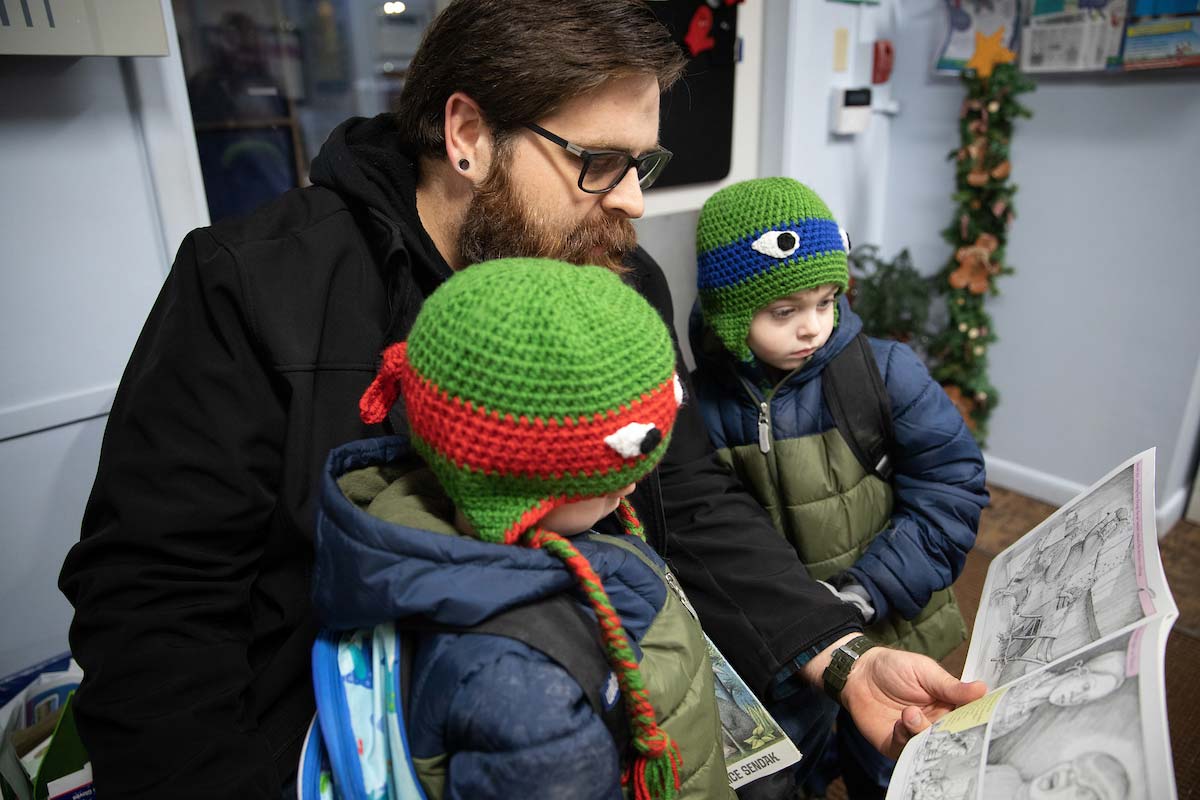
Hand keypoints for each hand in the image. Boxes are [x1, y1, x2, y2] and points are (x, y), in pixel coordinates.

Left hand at [839, 646, 986, 758]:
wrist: (859, 672)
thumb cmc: (894, 667)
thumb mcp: (925, 671)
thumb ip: (950, 686)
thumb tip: (982, 689)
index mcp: (948, 707)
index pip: (969, 721)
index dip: (976, 723)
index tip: (980, 721)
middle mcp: (935, 726)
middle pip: (951, 739)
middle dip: (948, 734)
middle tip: (940, 720)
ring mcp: (915, 737)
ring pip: (929, 748)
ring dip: (922, 734)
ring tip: (910, 713)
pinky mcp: (895, 744)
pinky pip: (905, 752)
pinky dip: (905, 740)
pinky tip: (899, 723)